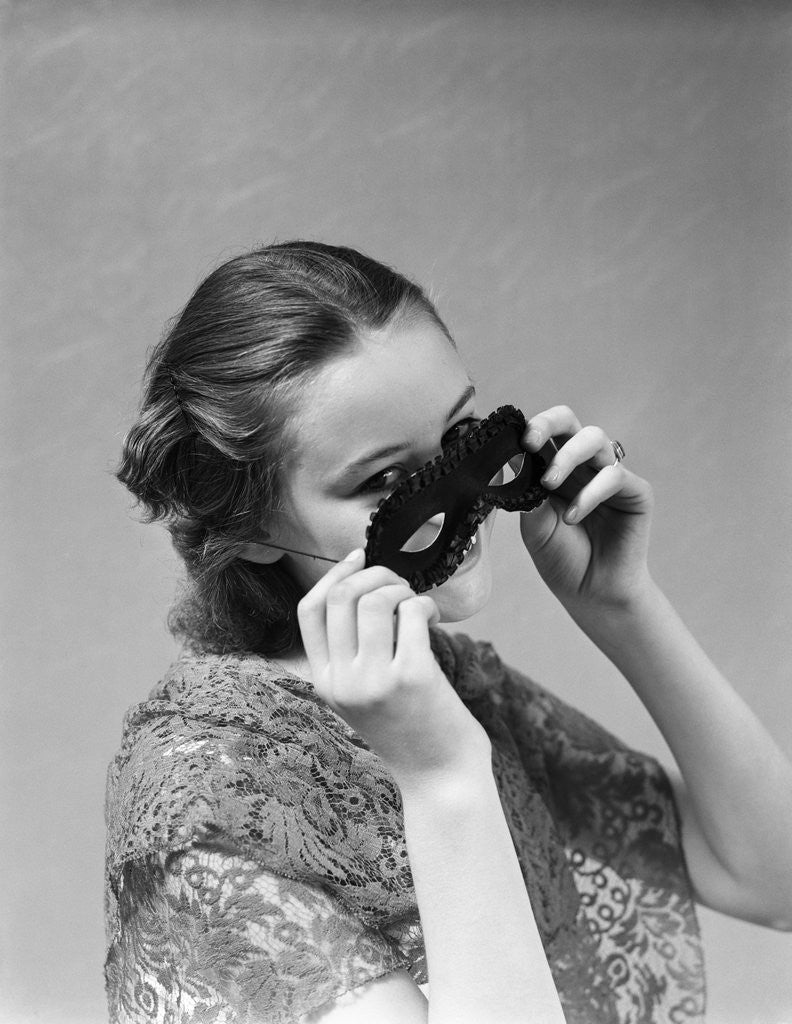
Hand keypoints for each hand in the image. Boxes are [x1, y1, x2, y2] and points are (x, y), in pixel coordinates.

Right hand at [297, 549, 490, 790]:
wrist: (440, 778)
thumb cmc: (410, 729)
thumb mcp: (363, 696)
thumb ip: (353, 654)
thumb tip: (367, 588)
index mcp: (324, 682)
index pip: (308, 611)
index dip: (333, 575)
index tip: (358, 557)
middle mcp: (341, 681)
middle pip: (340, 596)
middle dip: (374, 574)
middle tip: (400, 585)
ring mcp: (374, 680)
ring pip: (374, 600)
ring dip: (401, 589)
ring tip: (417, 605)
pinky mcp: (411, 677)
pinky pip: (411, 613)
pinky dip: (424, 605)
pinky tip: (434, 619)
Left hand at [519, 405, 653, 613]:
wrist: (591, 594)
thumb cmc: (562, 559)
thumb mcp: (535, 526)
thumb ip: (527, 493)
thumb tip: (513, 460)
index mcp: (554, 468)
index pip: (544, 434)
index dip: (530, 429)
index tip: (514, 440)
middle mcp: (582, 466)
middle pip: (569, 422)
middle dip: (548, 423)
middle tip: (530, 443)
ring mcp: (609, 475)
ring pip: (594, 439)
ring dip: (567, 457)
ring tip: (548, 484)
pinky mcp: (636, 492)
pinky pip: (614, 475)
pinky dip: (590, 493)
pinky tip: (573, 516)